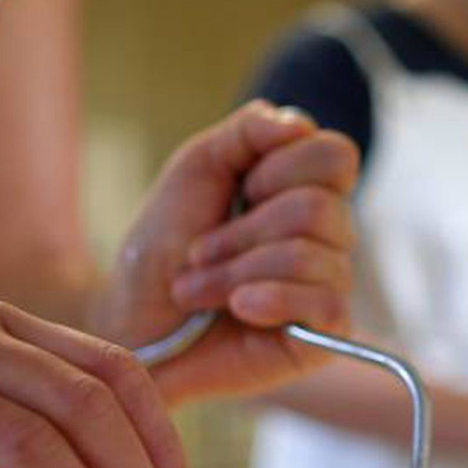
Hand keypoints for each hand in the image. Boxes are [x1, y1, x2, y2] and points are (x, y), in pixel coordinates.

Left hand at [93, 100, 358, 404]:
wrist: (131, 322)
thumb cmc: (162, 248)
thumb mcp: (196, 167)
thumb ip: (248, 130)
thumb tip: (301, 126)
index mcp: (303, 189)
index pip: (337, 157)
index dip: (283, 169)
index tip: (239, 191)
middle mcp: (325, 237)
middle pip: (319, 208)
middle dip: (242, 231)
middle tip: (198, 254)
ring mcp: (326, 287)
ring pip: (311, 256)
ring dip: (237, 271)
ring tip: (197, 290)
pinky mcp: (323, 340)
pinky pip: (328, 306)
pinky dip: (274, 300)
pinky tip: (240, 309)